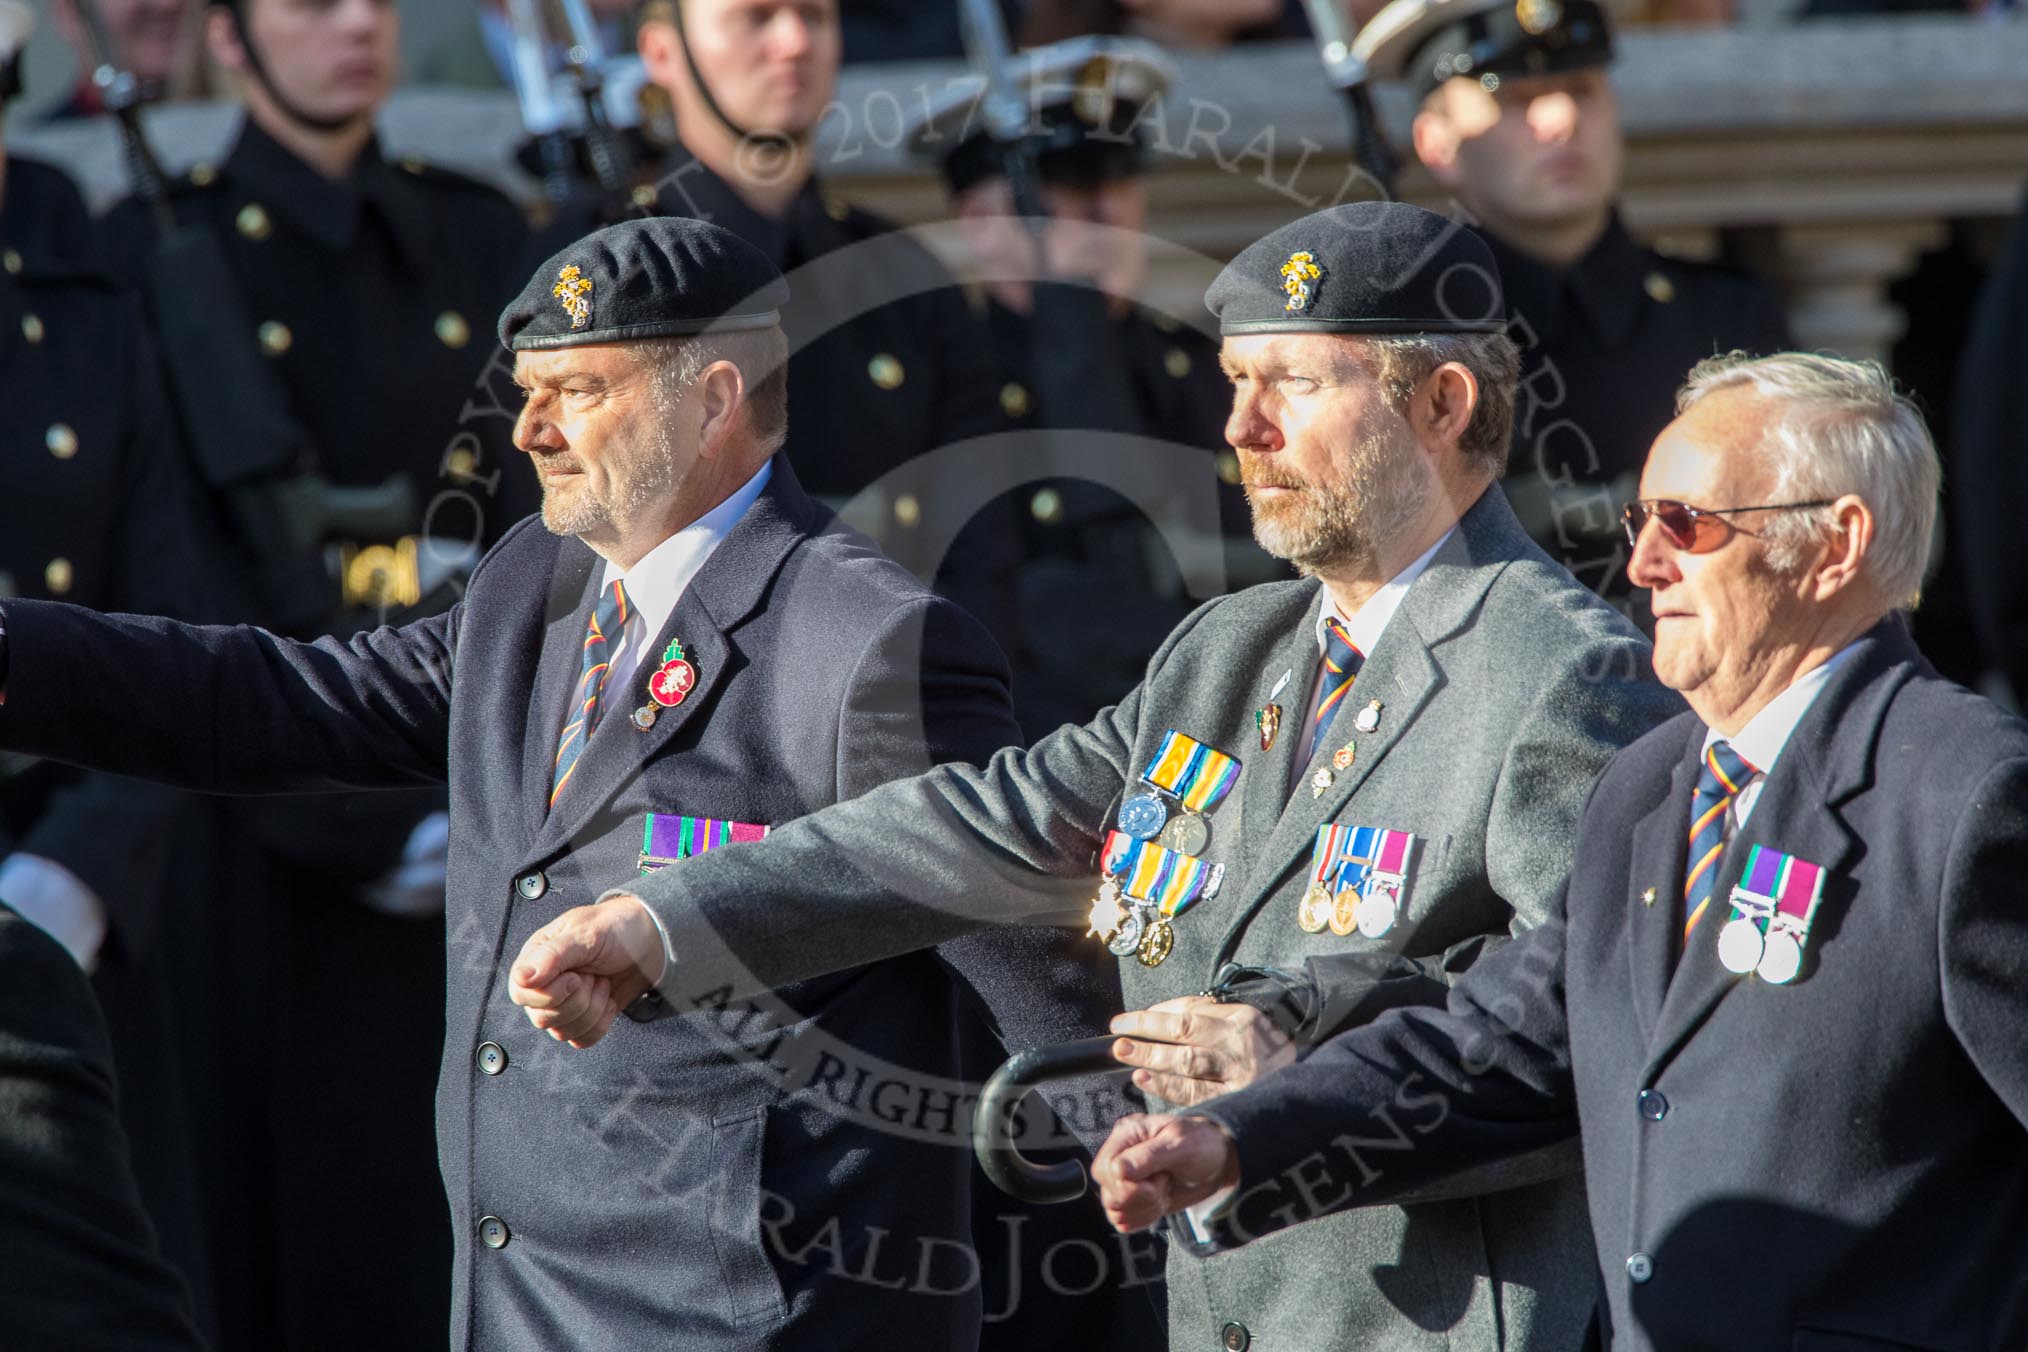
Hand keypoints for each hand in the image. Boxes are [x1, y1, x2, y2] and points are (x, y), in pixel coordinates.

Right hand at [509, 896, 665, 1047]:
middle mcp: (543, 985)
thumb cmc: (615, 929)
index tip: (576, 976)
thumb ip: (552, 955)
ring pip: (563, 1033)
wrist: (649, 941)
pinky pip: (581, 1040)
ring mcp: (561, 1005)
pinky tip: (608, 1000)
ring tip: (602, 982)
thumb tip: (521, 978)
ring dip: (593, 1008)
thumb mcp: (586, 934)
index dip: (550, 993)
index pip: (521, 994)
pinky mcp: (581, 1019)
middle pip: (542, 1018)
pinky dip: (601, 1023)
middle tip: (593, 975)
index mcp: (535, 959)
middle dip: (579, 999)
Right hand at [1092, 1112, 1238, 1232]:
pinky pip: (1122, 1221)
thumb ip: (1147, 1157)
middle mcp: (1119, 1157)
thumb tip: (1117, 1170)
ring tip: (1164, 1190)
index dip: (1131, 1184)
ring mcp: (1123, 1179)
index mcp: (1126, 1135)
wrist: (1216, 1162)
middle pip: (1108, 1192)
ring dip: (1144, 1209)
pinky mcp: (1131, 1199)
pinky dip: (1144, 1219)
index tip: (1160, 1177)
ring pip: (1114, 1210)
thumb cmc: (1200, 1144)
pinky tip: (1159, 1201)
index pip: (1106, 1169)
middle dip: (1141, 1197)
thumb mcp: (1180, 1144)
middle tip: (1164, 1183)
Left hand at [1110, 995, 1294, 1106]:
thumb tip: (1161, 1018)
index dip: (1155, 1016)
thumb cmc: (1269, 1052)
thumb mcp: (1247, 1024)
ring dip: (1151, 1059)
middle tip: (1118, 1034)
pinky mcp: (1238, 1102)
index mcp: (1242, 1018)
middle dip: (1147, 1033)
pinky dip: (1167, 1088)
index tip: (1130, 1020)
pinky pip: (1195, 1094)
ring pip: (1186, 1064)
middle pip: (1183, 1034)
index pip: (1190, 1012)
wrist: (1313, 1089)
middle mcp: (1240, 1044)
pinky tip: (1145, 1081)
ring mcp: (1239, 1075)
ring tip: (1125, 1054)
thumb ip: (1210, 1019)